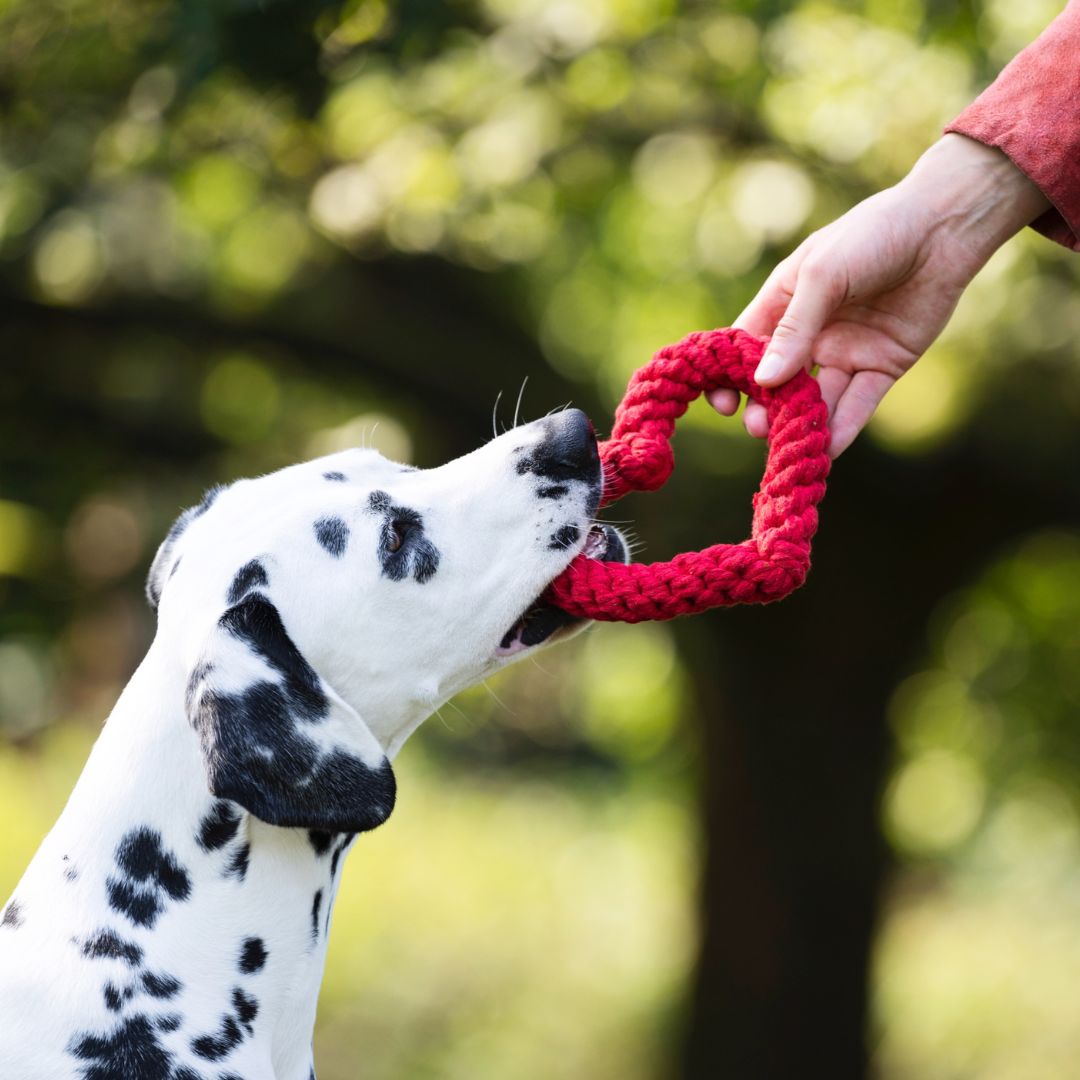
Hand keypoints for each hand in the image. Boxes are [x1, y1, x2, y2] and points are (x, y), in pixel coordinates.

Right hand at [710, 135, 1050, 456]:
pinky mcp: (883, 366)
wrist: (943, 229)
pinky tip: (829, 448)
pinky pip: (858, 403)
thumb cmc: (872, 236)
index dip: (731, 377)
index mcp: (785, 303)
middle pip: (779, 382)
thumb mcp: (823, 276)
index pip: (747, 348)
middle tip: (759, 429)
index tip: (723, 403)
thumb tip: (762, 384)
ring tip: (792, 444)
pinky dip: (844, 427)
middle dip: (766, 409)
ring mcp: (847, 352)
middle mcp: (812, 332)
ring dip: (803, 423)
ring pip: (817, 398)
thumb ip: (794, 331)